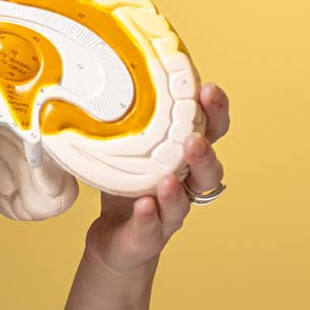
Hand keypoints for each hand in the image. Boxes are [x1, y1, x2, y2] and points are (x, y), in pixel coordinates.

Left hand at [84, 80, 232, 274]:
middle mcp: (185, 186)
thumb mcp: (122, 148)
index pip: (210, 132)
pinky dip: (150, 216)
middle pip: (208, 171)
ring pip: (185, 202)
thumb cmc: (124, 186)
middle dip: (204, 153)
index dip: (215, 113)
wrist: (114, 239)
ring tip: (167, 178)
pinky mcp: (149, 237)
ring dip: (177, 189)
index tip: (209, 89)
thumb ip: (120, 118)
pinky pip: (153, 227)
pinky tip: (144, 205)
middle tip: (194, 139)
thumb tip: (94, 71)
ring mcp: (170, 214)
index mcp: (182, 158)